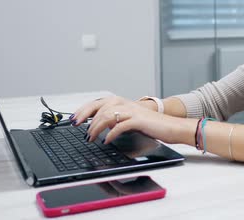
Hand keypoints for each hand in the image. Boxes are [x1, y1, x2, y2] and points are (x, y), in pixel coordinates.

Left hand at [71, 96, 191, 144]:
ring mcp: (131, 111)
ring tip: (91, 138)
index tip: (73, 120)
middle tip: (78, 129)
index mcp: (121, 102)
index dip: (83, 110)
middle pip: (99, 107)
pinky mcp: (138, 120)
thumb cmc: (150, 124)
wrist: (170, 126)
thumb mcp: (129, 119)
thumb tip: (98, 125)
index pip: (97, 103)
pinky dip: (110, 134)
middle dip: (85, 118)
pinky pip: (120, 126)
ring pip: (107, 116)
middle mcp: (125, 103)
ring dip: (96, 128)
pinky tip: (106, 141)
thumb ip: (115, 119)